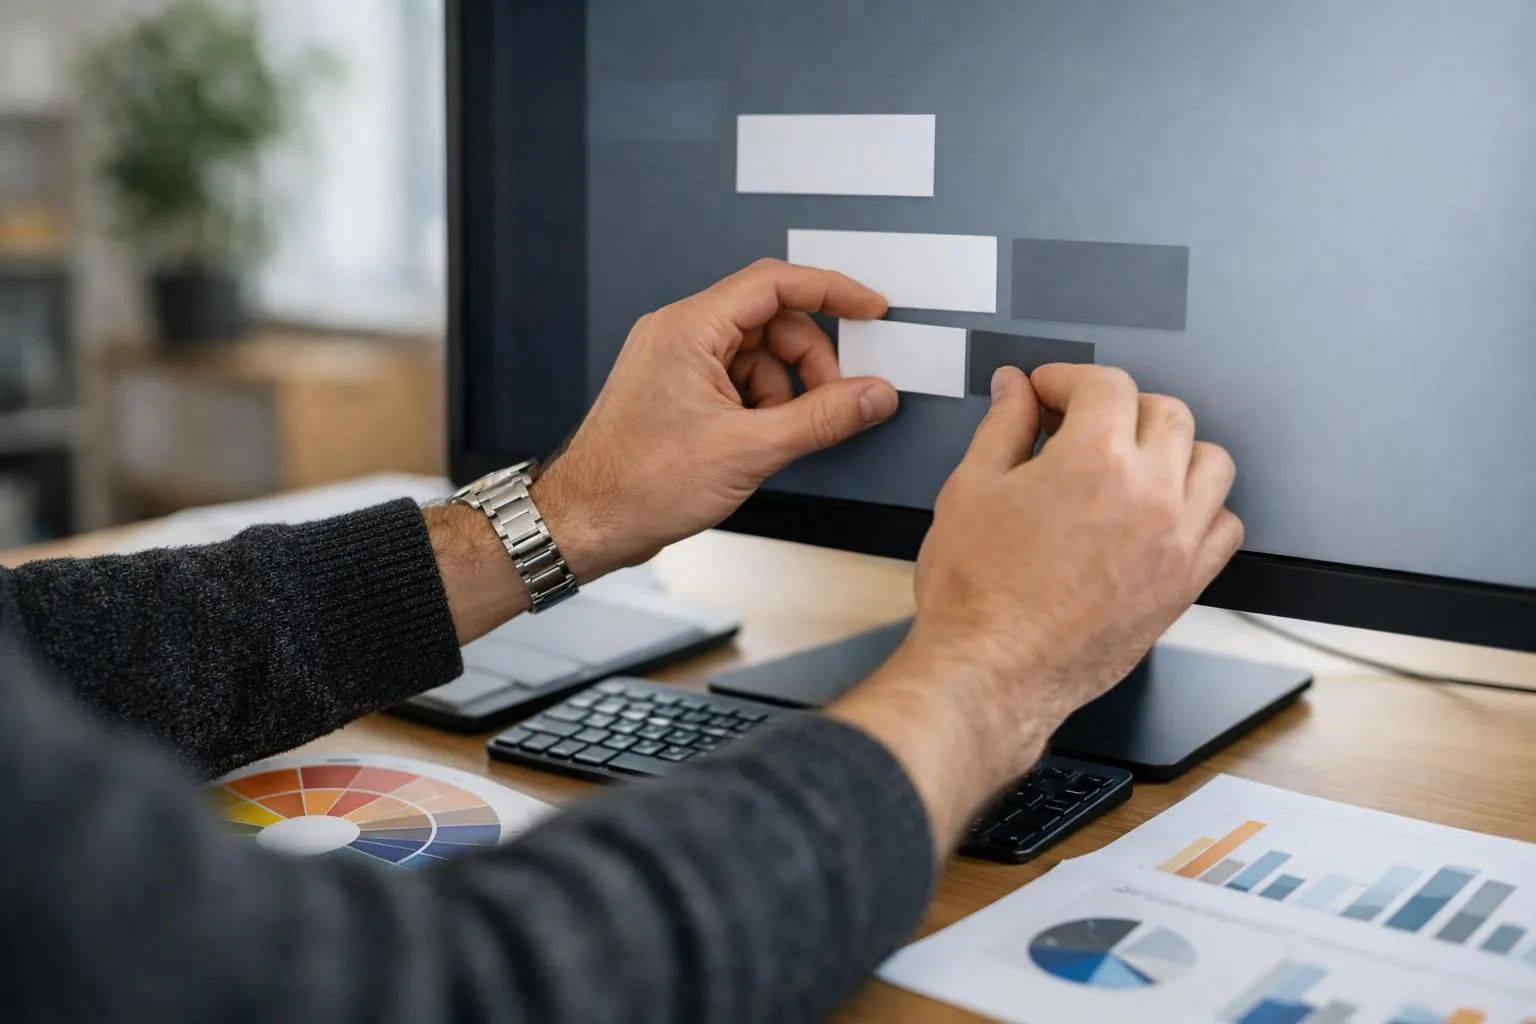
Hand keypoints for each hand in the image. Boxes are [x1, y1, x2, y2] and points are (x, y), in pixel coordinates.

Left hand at [529, 259, 899, 579]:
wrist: (586, 522)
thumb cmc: (639, 484)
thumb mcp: (749, 450)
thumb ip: (822, 418)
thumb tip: (874, 395)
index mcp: (689, 329)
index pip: (774, 284)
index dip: (831, 291)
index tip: (871, 310)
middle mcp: (679, 334)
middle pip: (772, 321)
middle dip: (810, 360)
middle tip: (834, 401)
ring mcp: (676, 362)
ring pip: (758, 355)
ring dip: (784, 391)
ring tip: (779, 436)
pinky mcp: (677, 391)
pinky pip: (737, 380)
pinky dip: (761, 407)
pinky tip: (756, 443)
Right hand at [831, 364, 1241, 850]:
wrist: (992, 672)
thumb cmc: (977, 594)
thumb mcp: (970, 487)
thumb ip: (1003, 426)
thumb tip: (1015, 391)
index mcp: (1096, 459)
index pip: (1106, 384)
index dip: (1068, 378)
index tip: (1047, 393)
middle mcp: (1151, 494)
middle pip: (1165, 412)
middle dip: (1119, 407)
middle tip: (1077, 423)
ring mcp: (1176, 541)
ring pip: (1210, 461)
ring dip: (1170, 449)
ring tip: (1129, 461)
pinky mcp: (1185, 584)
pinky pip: (1225, 525)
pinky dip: (1201, 508)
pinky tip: (1160, 513)